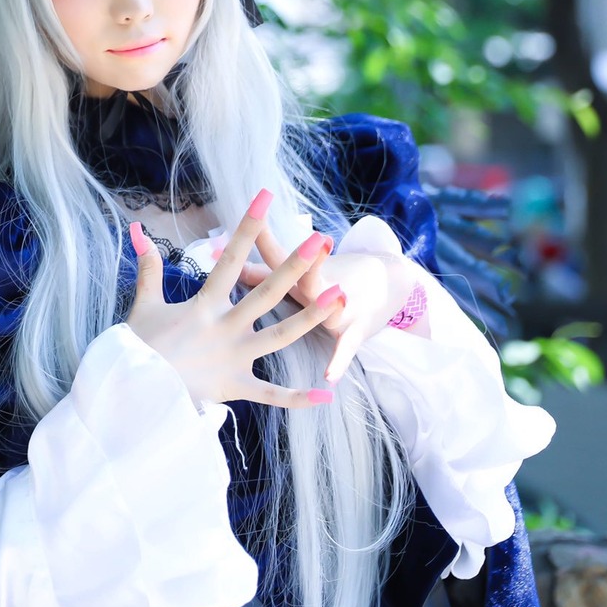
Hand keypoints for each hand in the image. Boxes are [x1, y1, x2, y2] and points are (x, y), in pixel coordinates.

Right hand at [125, 191, 343, 408]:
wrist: (134, 391)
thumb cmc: (137, 347)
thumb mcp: (144, 304)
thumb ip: (148, 267)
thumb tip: (137, 230)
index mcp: (204, 305)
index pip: (230, 259)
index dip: (247, 227)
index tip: (264, 198)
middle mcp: (225, 327)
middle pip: (267, 292)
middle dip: (294, 265)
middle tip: (320, 241)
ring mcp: (234, 357)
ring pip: (280, 335)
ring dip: (311, 317)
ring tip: (340, 297)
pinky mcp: (236, 386)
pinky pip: (271, 394)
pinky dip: (297, 398)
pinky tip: (326, 396)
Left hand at [234, 224, 415, 384]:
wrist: (388, 280)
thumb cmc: (327, 277)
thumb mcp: (299, 273)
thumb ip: (257, 270)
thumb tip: (218, 254)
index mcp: (301, 272)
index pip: (277, 252)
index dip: (260, 236)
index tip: (238, 229)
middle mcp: (321, 288)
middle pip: (307, 276)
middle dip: (302, 263)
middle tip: (305, 246)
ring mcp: (341, 310)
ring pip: (330, 310)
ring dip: (327, 308)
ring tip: (334, 299)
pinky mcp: (355, 332)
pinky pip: (344, 349)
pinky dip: (338, 362)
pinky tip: (329, 378)